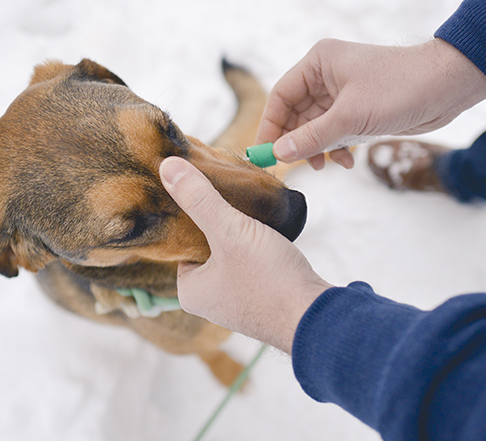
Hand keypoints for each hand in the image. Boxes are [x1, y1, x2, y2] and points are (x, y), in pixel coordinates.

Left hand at [159, 157, 331, 353]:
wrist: (318, 316)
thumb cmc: (269, 280)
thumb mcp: (230, 232)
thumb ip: (200, 199)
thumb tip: (167, 168)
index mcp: (190, 291)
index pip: (180, 241)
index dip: (192, 213)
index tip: (203, 188)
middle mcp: (210, 300)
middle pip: (207, 245)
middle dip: (220, 221)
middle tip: (230, 193)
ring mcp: (238, 300)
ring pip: (232, 252)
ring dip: (242, 232)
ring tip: (251, 210)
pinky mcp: (263, 298)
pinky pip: (252, 263)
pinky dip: (259, 247)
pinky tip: (269, 232)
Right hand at [256, 38, 485, 168]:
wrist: (447, 87)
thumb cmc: (400, 89)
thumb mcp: (350, 118)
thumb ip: (311, 137)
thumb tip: (279, 153)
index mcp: (318, 63)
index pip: (281, 96)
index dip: (270, 126)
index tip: (265, 153)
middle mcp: (327, 76)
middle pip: (296, 114)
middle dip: (297, 142)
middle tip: (294, 166)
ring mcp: (343, 93)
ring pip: (316, 127)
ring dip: (318, 148)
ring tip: (325, 165)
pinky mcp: (359, 109)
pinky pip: (335, 132)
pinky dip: (336, 148)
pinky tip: (347, 161)